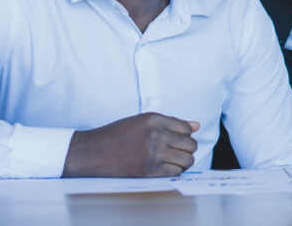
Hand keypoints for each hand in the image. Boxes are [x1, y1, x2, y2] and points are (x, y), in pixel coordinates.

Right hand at [62, 113, 199, 177]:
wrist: (94, 152)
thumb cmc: (118, 134)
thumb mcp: (143, 121)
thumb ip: (171, 123)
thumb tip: (196, 125)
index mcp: (154, 120)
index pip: (186, 128)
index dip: (185, 135)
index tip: (178, 139)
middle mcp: (156, 135)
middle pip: (190, 144)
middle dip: (188, 149)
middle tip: (178, 151)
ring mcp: (154, 153)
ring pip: (187, 159)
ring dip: (184, 161)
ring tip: (174, 160)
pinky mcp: (150, 170)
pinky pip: (176, 172)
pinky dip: (175, 171)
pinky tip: (166, 167)